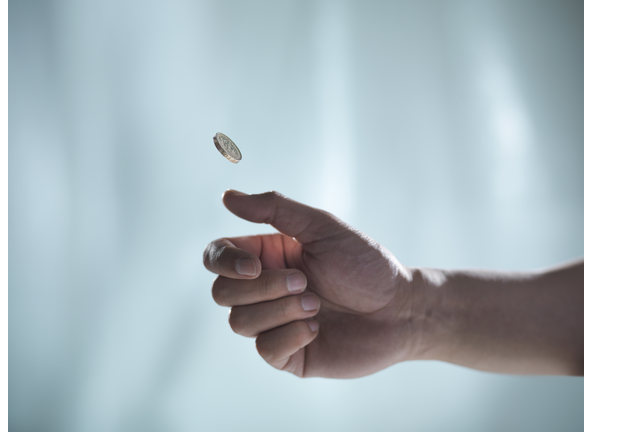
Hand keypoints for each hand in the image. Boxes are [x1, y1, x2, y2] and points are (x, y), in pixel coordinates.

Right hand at [203, 190, 418, 377]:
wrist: (401, 310)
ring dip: (279, 311)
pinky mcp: (287, 355)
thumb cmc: (366, 265)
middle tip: (304, 282)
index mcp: (266, 256)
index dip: (224, 262)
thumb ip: (274, 208)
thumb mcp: (322, 227)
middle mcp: (263, 291)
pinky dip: (291, 335)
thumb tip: (227, 196)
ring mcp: (272, 324)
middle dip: (262, 288)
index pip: (217, 257)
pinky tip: (318, 328)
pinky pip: (265, 350)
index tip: (256, 265)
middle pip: (222, 293)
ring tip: (316, 305)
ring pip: (239, 323)